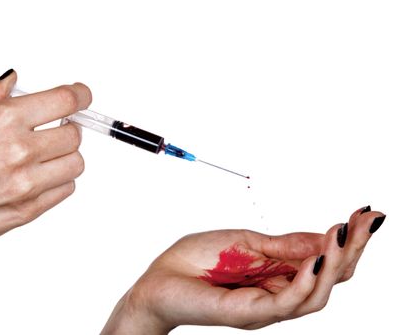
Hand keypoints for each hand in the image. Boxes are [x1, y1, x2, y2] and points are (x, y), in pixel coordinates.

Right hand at [0, 70, 90, 331]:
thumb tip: (12, 82)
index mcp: (1, 121)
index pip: (65, 100)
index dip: (80, 94)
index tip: (82, 94)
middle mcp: (20, 152)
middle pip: (75, 134)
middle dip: (67, 127)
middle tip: (53, 128)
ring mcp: (27, 184)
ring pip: (76, 163)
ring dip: (65, 155)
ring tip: (44, 155)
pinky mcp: (30, 209)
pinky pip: (67, 189)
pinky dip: (59, 180)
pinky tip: (37, 176)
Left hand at [102, 207, 385, 333]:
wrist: (160, 280)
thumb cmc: (196, 260)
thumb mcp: (246, 242)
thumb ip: (284, 245)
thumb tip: (325, 236)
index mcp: (277, 275)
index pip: (323, 261)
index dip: (347, 240)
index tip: (367, 214)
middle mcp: (278, 294)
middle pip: (329, 279)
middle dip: (352, 250)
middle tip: (368, 221)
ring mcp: (266, 307)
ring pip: (317, 294)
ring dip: (335, 263)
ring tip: (345, 235)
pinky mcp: (250, 313)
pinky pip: (288, 302)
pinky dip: (307, 280)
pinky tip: (317, 259)